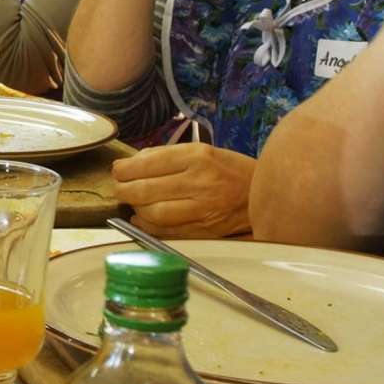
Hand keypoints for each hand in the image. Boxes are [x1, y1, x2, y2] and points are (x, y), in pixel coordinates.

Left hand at [112, 142, 256, 237]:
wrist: (265, 196)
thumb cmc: (231, 171)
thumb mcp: (204, 152)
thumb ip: (167, 156)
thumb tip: (132, 163)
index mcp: (198, 157)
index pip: (147, 163)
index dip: (124, 170)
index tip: (118, 171)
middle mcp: (199, 182)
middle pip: (143, 190)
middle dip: (122, 190)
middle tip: (119, 189)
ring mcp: (202, 209)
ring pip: (151, 213)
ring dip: (134, 209)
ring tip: (133, 203)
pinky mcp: (203, 230)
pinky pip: (164, 231)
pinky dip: (147, 226)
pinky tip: (144, 218)